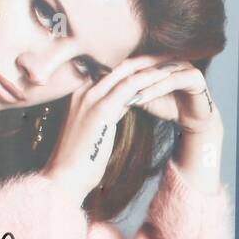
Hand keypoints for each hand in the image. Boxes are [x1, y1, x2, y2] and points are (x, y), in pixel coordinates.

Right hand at [45, 55, 218, 200]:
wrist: (65, 178)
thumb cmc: (81, 161)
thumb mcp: (96, 130)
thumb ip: (107, 114)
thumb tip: (123, 106)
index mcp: (80, 94)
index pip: (112, 73)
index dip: (136, 68)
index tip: (157, 66)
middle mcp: (83, 91)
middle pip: (120, 68)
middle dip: (147, 63)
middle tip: (170, 60)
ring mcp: (90, 98)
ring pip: (126, 74)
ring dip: (152, 69)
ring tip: (173, 66)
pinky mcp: (100, 110)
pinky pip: (130, 88)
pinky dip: (149, 82)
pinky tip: (165, 81)